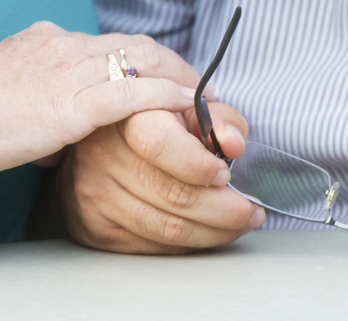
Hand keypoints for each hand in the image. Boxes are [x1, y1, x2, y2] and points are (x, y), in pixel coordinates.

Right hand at [0, 22, 201, 178]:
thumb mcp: (8, 104)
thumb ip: (42, 111)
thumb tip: (62, 139)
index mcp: (47, 42)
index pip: (112, 43)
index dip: (147, 60)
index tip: (170, 77)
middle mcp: (64, 46)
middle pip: (137, 46)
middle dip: (175, 65)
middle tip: (202, 89)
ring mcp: (69, 70)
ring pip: (144, 64)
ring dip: (181, 82)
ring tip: (208, 103)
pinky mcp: (72, 102)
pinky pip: (134, 95)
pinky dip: (168, 100)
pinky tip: (191, 110)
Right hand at [58, 102, 263, 252]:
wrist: (100, 139)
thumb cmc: (154, 118)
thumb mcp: (187, 103)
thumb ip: (219, 117)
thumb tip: (235, 143)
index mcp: (126, 114)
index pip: (160, 144)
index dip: (201, 164)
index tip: (227, 173)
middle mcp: (103, 154)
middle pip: (173, 194)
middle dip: (226, 209)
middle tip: (252, 210)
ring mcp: (95, 192)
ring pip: (167, 226)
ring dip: (214, 232)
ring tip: (240, 223)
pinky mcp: (96, 226)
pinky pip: (153, 244)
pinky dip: (189, 243)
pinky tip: (208, 231)